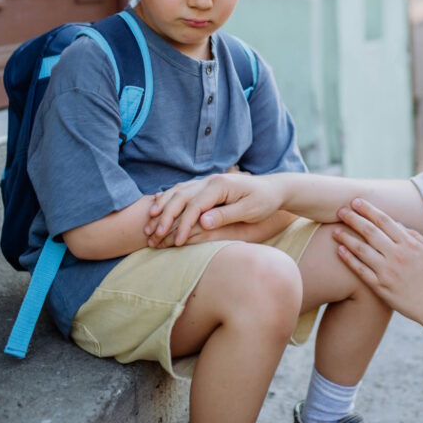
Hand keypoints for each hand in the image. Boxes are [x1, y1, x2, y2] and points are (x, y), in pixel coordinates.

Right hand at [145, 172, 283, 246]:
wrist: (274, 188)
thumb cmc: (265, 201)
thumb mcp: (250, 210)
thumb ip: (226, 215)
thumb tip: (202, 222)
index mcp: (221, 185)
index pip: (195, 205)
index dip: (183, 224)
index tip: (177, 242)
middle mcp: (210, 180)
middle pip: (180, 197)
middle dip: (165, 218)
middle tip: (152, 237)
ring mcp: (207, 181)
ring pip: (177, 192)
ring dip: (162, 209)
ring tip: (148, 226)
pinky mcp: (206, 186)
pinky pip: (182, 191)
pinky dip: (167, 199)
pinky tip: (156, 208)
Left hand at [333, 198, 422, 327]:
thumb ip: (415, 236)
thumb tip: (398, 225)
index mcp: (409, 244)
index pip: (385, 220)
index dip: (369, 209)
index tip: (356, 202)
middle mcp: (396, 255)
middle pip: (369, 231)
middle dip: (353, 218)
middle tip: (340, 210)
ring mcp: (387, 271)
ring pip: (361, 249)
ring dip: (346, 237)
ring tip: (335, 230)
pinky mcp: (381, 287)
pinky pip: (361, 270)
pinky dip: (349, 259)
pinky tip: (339, 250)